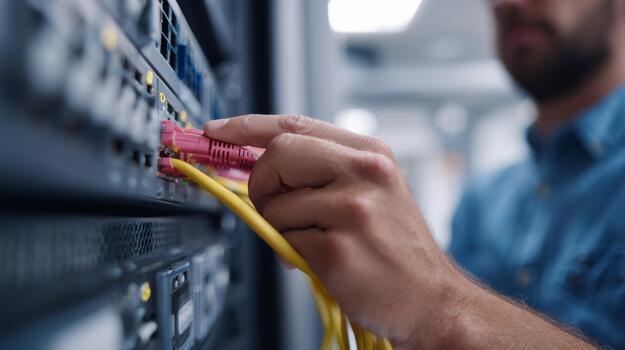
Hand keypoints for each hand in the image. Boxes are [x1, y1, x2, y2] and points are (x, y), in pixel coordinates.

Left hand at [205, 114, 466, 347]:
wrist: (430, 297)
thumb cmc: (394, 246)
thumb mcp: (371, 191)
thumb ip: (321, 171)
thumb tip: (256, 166)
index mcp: (370, 153)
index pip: (296, 124)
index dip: (248, 126)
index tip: (217, 130)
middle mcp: (365, 172)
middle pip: (279, 153)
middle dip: (262, 184)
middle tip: (277, 209)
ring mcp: (353, 209)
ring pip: (276, 205)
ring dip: (284, 229)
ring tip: (318, 241)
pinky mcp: (338, 248)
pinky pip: (285, 242)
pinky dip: (294, 254)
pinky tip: (327, 261)